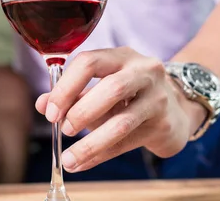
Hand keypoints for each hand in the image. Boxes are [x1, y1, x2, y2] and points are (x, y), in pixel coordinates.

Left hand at [36, 47, 205, 172]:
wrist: (178, 108)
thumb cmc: (131, 94)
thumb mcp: (102, 86)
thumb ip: (72, 93)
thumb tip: (42, 104)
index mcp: (122, 56)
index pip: (89, 62)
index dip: (66, 87)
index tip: (50, 110)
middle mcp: (143, 71)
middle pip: (110, 88)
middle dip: (80, 111)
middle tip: (63, 129)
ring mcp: (157, 97)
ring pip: (121, 121)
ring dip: (90, 143)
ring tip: (69, 158)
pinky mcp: (163, 123)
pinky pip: (127, 142)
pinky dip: (101, 155)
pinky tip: (83, 163)